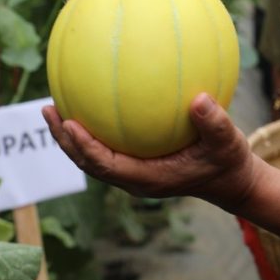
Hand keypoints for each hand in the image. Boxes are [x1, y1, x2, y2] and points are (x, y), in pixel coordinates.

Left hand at [42, 93, 259, 210]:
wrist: (231, 181)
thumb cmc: (227, 162)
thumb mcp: (228, 142)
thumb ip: (214, 123)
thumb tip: (199, 99)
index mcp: (148, 178)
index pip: (106, 165)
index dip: (85, 147)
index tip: (70, 124)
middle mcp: (135, 177)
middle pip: (88, 162)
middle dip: (65, 139)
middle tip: (48, 110)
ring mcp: (135, 171)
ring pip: (93, 157)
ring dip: (71, 135)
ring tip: (54, 107)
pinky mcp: (138, 162)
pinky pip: (107, 146)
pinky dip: (93, 129)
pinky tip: (91, 101)